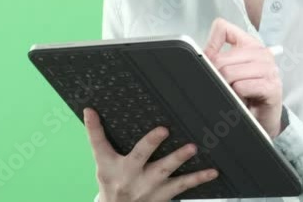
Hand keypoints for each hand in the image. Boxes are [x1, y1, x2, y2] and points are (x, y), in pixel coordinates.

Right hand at [84, 107, 218, 201]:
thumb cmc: (111, 179)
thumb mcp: (101, 160)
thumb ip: (96, 135)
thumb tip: (88, 109)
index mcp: (111, 165)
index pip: (100, 144)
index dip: (97, 129)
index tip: (93, 111)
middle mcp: (130, 175)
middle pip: (139, 157)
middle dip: (150, 144)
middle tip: (163, 129)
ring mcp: (148, 186)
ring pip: (164, 172)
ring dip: (178, 159)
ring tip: (191, 147)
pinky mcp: (164, 194)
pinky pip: (182, 186)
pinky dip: (198, 179)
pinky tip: (213, 171)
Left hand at [203, 17, 284, 137]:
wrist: (262, 120)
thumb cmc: (246, 95)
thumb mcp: (229, 72)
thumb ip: (215, 58)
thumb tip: (202, 55)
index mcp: (249, 44)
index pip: (222, 28)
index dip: (210, 45)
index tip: (212, 61)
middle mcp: (261, 52)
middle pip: (220, 58)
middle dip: (217, 77)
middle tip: (226, 88)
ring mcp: (269, 68)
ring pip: (229, 73)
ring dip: (228, 89)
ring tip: (237, 94)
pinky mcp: (271, 86)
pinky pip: (241, 87)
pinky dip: (238, 96)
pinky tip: (245, 99)